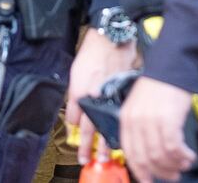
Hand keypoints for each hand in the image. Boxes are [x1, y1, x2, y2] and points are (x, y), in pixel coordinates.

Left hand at [67, 29, 137, 163]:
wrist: (111, 39)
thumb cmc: (93, 53)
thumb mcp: (75, 75)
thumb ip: (75, 95)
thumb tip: (75, 113)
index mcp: (80, 92)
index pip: (75, 119)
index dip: (75, 130)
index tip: (76, 141)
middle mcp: (94, 96)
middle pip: (89, 128)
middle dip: (87, 146)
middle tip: (86, 159)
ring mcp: (109, 95)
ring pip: (106, 123)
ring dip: (104, 142)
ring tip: (104, 155)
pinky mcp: (123, 91)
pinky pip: (118, 112)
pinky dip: (118, 124)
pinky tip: (120, 132)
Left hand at [120, 76, 197, 182]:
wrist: (174, 64)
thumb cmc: (161, 82)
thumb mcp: (141, 103)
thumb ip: (140, 125)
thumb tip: (149, 148)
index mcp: (126, 118)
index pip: (130, 153)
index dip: (140, 170)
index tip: (148, 179)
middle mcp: (136, 122)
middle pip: (145, 157)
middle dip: (160, 171)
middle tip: (171, 176)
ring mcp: (152, 121)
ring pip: (160, 155)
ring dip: (174, 164)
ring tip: (183, 165)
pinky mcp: (168, 119)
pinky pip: (173, 146)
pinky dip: (182, 155)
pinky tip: (188, 156)